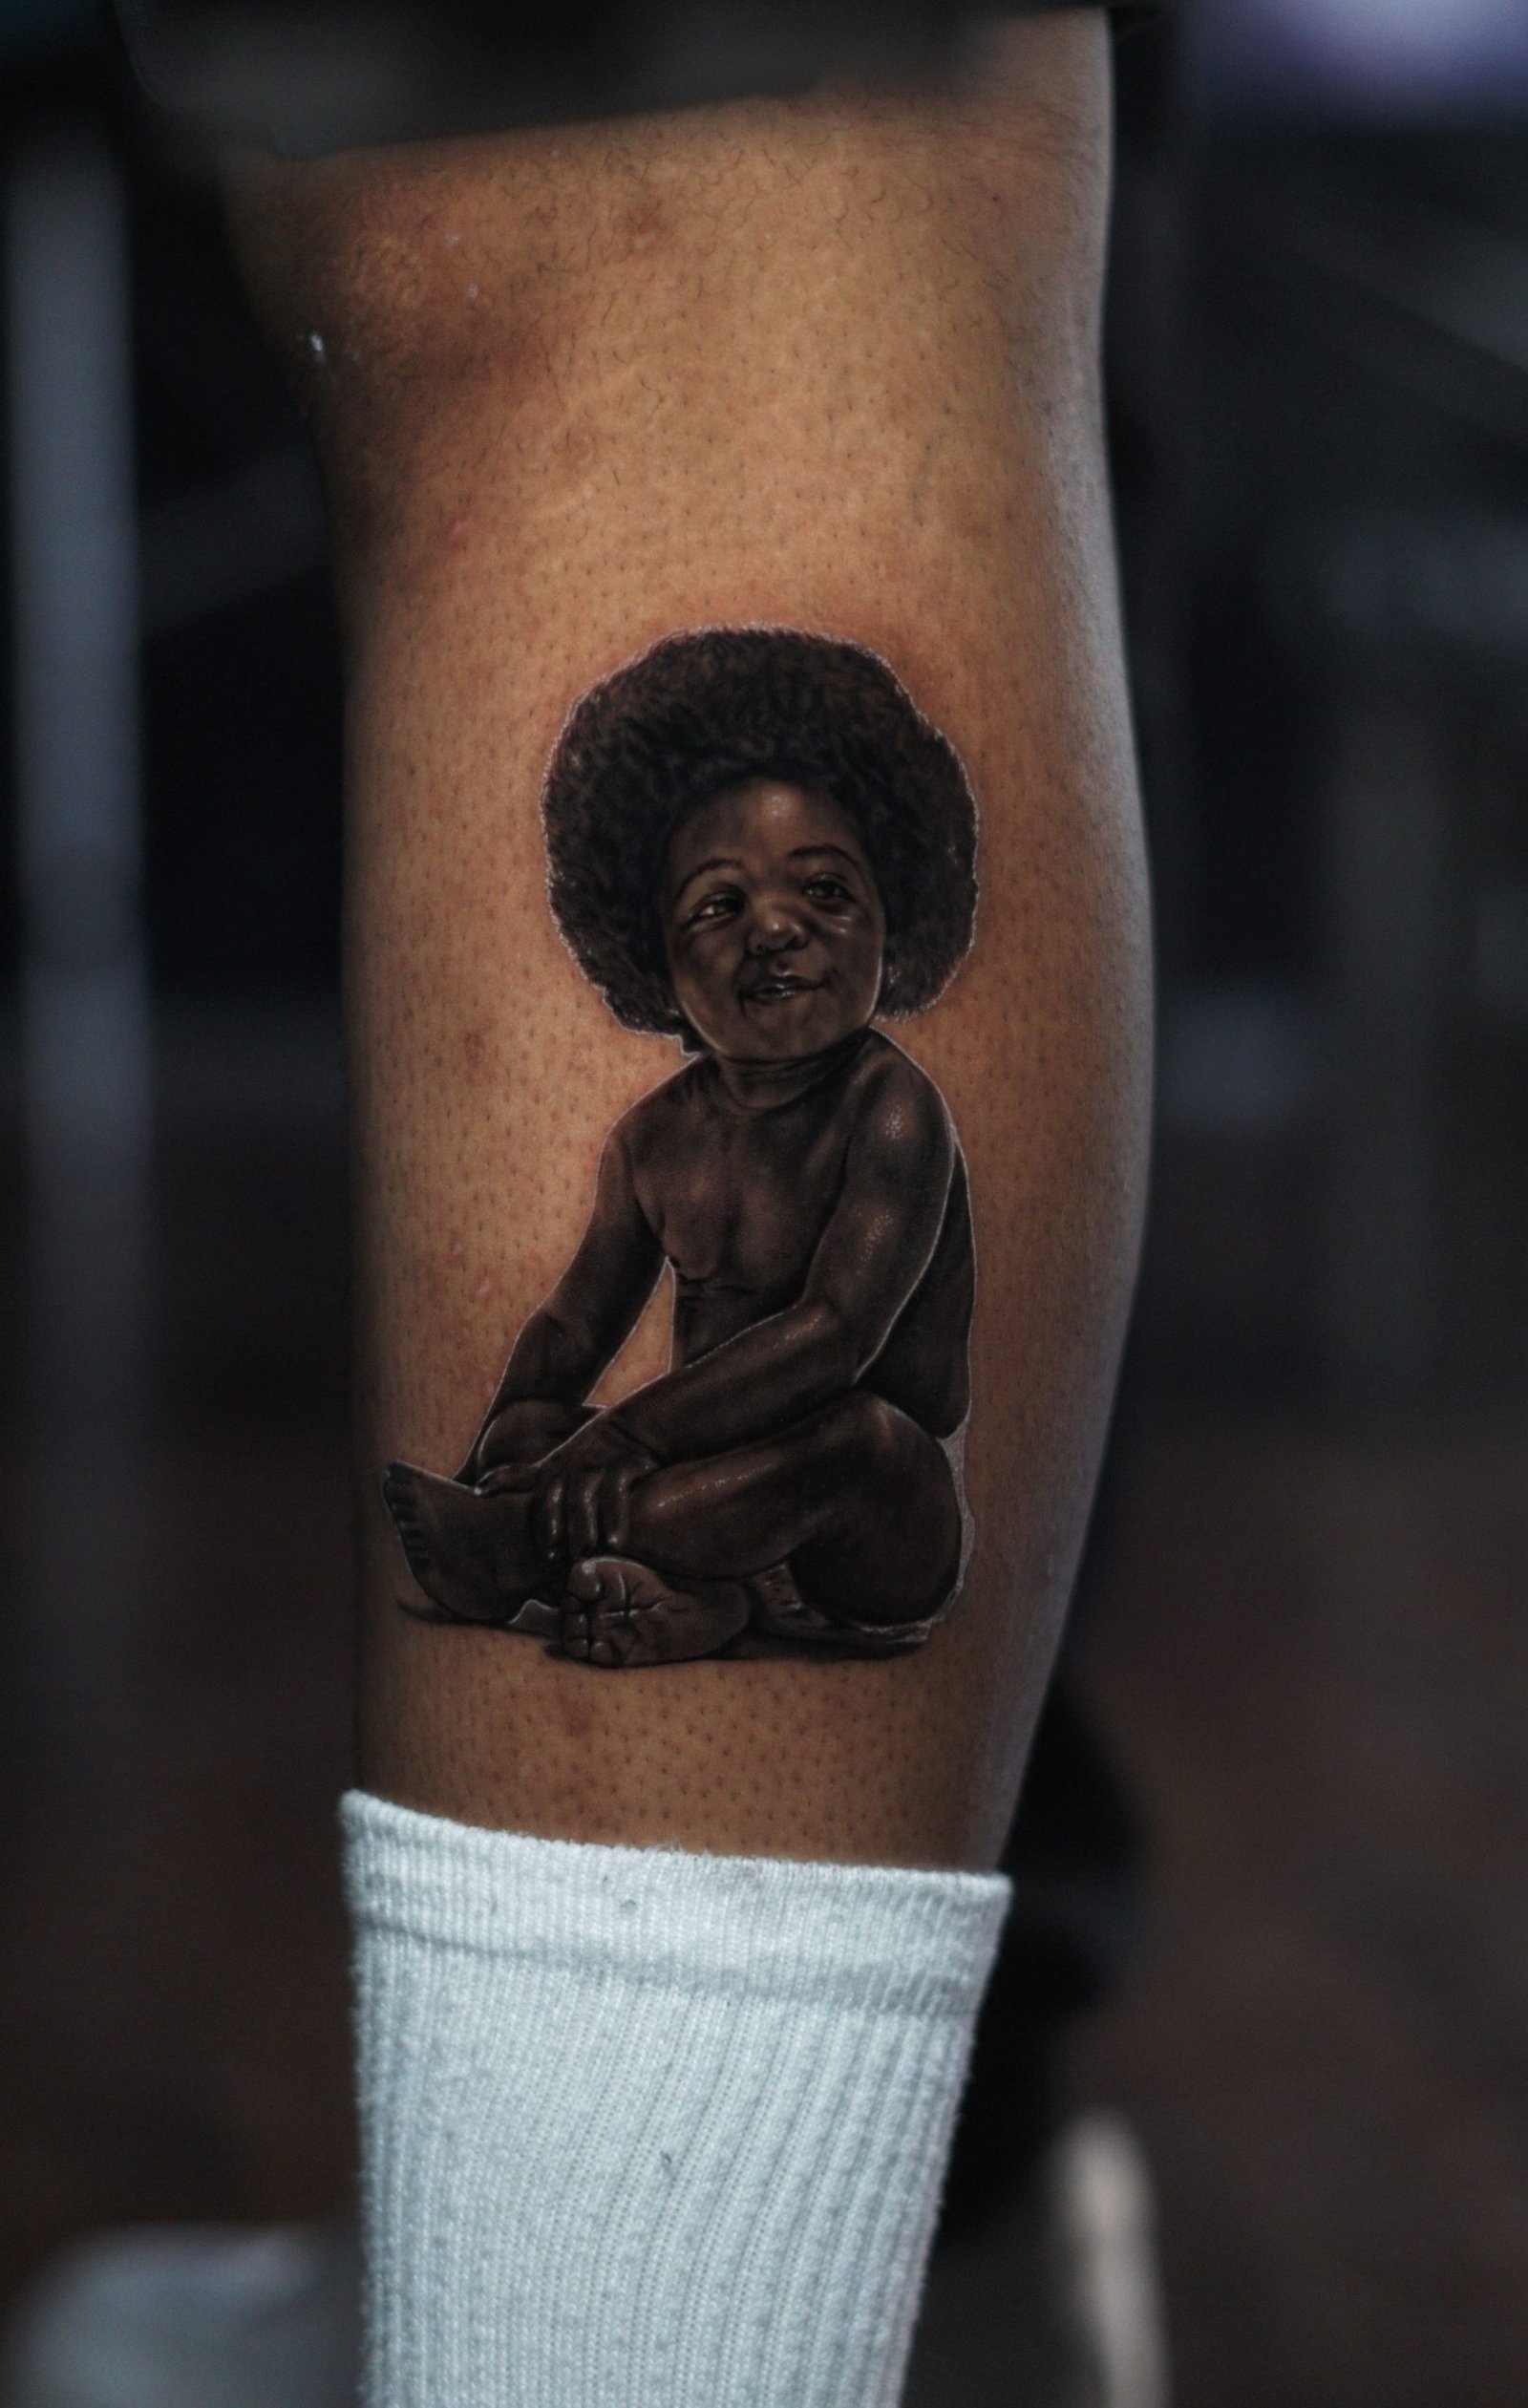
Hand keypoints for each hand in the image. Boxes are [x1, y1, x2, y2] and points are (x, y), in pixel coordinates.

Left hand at [533, 1416, 659, 1562]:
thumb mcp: (557, 1459)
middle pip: (557, 1499)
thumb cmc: (593, 1451)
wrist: (638, 1427)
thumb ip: (524, 1475)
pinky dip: (614, 1518)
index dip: (542, 1524)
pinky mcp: (626, 1461)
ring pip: (582, 1497)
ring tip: (584, 1553)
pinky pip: (616, 1492)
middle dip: (557, 1528)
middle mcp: (573, 1463)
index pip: (541, 1497)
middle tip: (558, 1560)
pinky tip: (615, 1542)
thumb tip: (485, 1487)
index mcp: (554, 1466)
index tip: (548, 1553)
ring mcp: (598, 1461)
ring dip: (582, 1527)